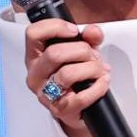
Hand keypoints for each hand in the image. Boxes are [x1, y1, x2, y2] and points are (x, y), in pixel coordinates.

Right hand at [23, 18, 110, 136]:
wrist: (77, 107)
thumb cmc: (75, 76)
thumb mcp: (82, 52)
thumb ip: (89, 37)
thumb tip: (93, 31)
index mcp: (36, 56)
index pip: (33, 34)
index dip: (55, 27)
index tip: (74, 31)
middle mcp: (36, 74)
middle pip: (54, 53)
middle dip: (82, 51)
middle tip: (93, 56)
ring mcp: (45, 94)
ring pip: (67, 74)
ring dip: (91, 68)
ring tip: (100, 70)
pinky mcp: (60, 110)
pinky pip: (81, 97)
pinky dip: (98, 87)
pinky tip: (103, 82)